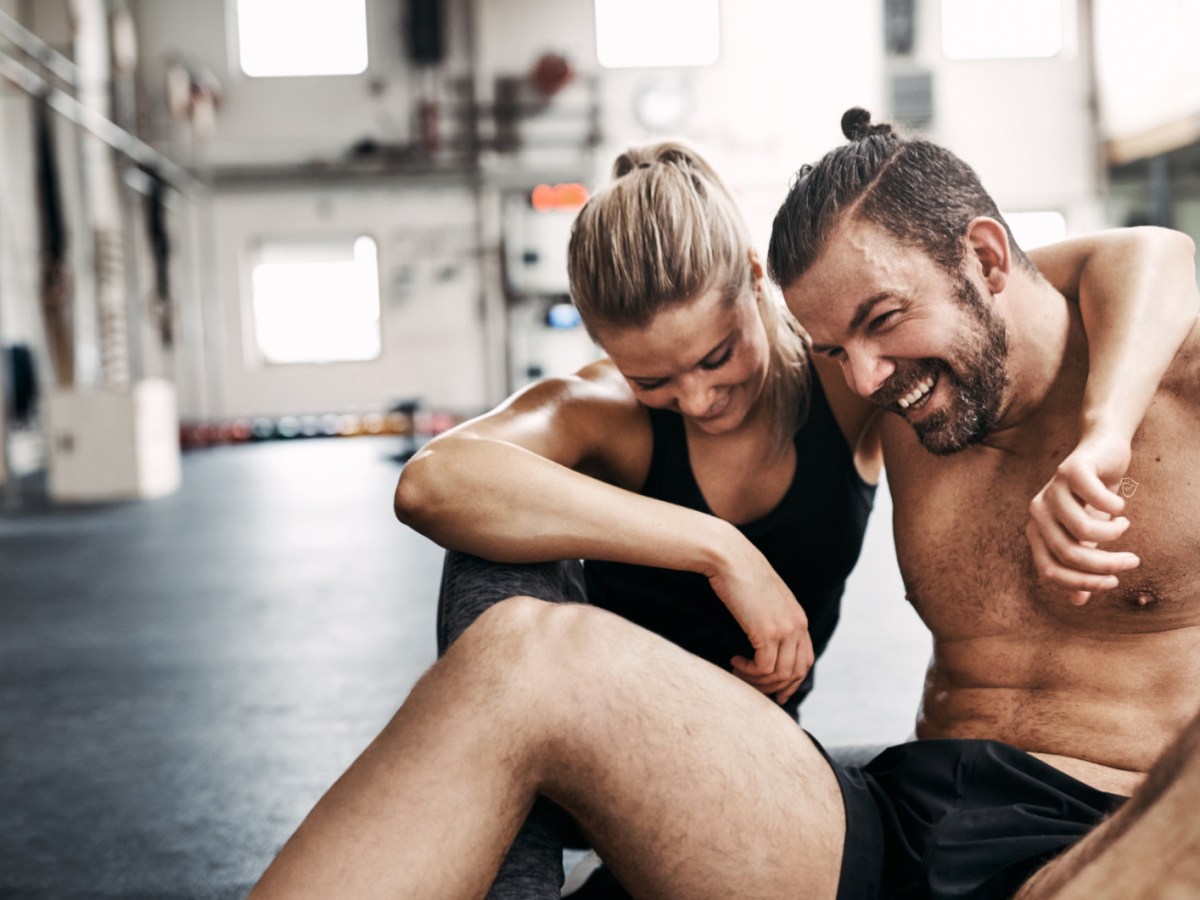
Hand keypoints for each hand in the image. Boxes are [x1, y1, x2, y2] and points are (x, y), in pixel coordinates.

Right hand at [706, 541, 814, 704]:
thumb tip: (763, 636)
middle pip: (797, 672)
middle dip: (776, 687)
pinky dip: (748, 671)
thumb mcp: (765, 597)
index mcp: (799, 617)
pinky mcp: (768, 633)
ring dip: (758, 680)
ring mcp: (785, 630)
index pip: (806, 660)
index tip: (776, 692)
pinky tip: (734, 661)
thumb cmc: (740, 574)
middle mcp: (798, 626)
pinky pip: (764, 669)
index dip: (792, 681)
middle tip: (755, 690)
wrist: (730, 557)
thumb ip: (772, 616)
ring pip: (780, 674)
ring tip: (738, 670)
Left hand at [1026, 428, 1139, 604]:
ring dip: (1113, 535)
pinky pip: (1096, 500)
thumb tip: (1079, 600)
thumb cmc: (1092, 498)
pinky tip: (1119, 506)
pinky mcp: (1071, 470)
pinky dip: (1115, 508)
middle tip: (1132, 561)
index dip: (1082, 582)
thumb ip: (1081, 565)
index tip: (1113, 583)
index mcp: (1036, 531)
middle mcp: (1037, 512)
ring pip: (1083, 530)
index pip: (1050, 570)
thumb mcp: (1087, 536)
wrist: (1102, 452)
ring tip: (1123, 526)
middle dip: (1106, 564)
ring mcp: (1051, 489)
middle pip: (1069, 553)